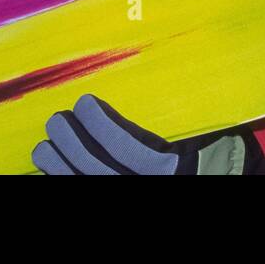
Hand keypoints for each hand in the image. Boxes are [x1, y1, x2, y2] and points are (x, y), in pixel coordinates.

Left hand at [31, 94, 260, 174]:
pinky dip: (64, 180)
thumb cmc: (216, 150)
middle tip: (56, 119)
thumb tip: (156, 69)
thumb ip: (184, 113)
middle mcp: (147, 185)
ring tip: (44, 145)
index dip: (102, 126)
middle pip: (99, 170)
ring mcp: (131, 192)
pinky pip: (83, 192)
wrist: (220, 179)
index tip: (85, 102)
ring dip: (60, 167)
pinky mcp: (121, 194)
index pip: (129, 149)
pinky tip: (51, 167)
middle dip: (72, 145)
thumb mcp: (207, 131)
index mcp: (170, 168)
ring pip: (85, 185)